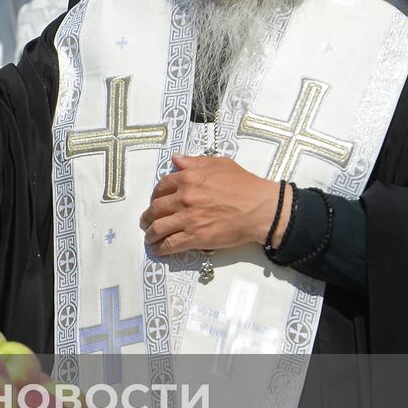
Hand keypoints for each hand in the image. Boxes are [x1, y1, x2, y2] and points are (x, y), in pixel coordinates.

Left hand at [138, 154, 288, 256]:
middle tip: (146, 222)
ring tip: (149, 237)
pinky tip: (158, 249)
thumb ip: (194, 162)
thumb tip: (175, 159)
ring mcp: (188, 219)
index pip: (161, 187)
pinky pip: (170, 244)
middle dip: (148, 217)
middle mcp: (183, 198)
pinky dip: (161, 248)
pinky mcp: (195, 237)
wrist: (261, 208)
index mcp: (188, 178)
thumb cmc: (244, 184)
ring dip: (150, 234)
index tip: (155, 201)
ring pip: (159, 228)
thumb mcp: (219, 164)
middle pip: (155, 209)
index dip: (155, 195)